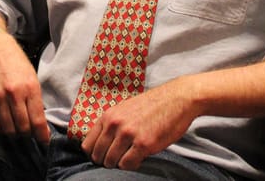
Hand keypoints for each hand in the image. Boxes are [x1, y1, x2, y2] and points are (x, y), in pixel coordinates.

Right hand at [0, 32, 49, 144]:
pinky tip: (4, 126)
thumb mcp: (33, 77)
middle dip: (28, 135)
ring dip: (14, 134)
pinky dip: (0, 129)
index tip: (44, 141)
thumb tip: (40, 123)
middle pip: (23, 128)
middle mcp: (14, 93)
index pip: (37, 120)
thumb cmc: (18, 63)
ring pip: (8, 129)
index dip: (42, 135)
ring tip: (18, 131)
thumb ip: (36, 99)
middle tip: (30, 133)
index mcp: (30, 87)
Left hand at [81, 78, 197, 170]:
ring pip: (111, 161)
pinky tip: (138, 158)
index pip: (88, 144)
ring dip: (118, 164)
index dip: (93, 154)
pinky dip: (131, 165)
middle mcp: (115, 124)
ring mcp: (128, 134)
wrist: (176, 99)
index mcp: (108, 116)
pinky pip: (128, 164)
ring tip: (127, 159)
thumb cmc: (152, 105)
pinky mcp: (143, 143)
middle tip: (115, 161)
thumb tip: (102, 142)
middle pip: (98, 155)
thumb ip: (112, 123)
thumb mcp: (125, 109)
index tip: (101, 157)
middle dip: (105, 162)